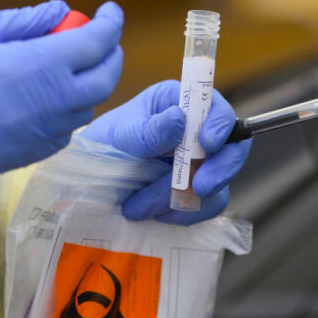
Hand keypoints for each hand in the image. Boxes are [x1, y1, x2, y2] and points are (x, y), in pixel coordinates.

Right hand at [0, 0, 123, 177]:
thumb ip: (26, 22)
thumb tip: (62, 12)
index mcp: (39, 68)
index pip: (96, 43)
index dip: (110, 23)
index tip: (110, 11)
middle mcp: (49, 106)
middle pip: (104, 81)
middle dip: (110, 56)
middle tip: (99, 40)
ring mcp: (39, 137)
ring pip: (85, 109)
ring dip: (89, 85)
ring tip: (69, 66)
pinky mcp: (24, 158)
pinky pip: (62, 133)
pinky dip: (67, 112)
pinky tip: (47, 99)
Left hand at [81, 80, 251, 224]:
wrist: (85, 184)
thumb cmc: (99, 148)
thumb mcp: (116, 137)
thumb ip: (148, 131)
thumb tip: (179, 119)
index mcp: (176, 102)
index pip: (215, 106)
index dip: (220, 124)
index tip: (207, 144)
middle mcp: (193, 129)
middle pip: (232, 146)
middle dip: (219, 169)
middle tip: (199, 188)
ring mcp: (198, 161)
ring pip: (220, 180)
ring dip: (187, 198)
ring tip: (142, 207)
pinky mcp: (195, 190)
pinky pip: (208, 205)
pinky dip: (185, 214)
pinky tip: (156, 215)